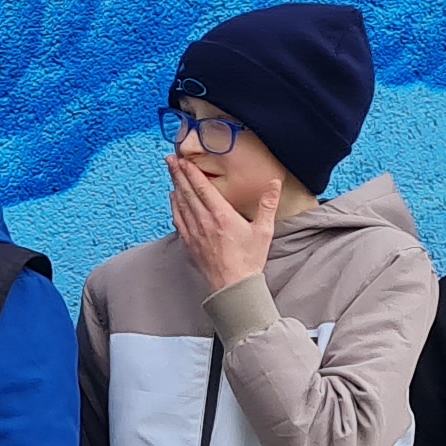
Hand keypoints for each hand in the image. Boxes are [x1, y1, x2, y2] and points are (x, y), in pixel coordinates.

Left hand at [168, 149, 275, 293]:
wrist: (233, 286)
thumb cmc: (249, 260)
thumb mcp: (264, 230)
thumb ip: (268, 204)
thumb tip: (274, 183)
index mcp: (222, 216)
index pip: (203, 189)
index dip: (192, 173)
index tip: (184, 160)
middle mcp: (205, 222)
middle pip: (188, 193)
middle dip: (178, 174)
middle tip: (170, 159)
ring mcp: (195, 233)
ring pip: (181, 205)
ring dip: (175, 187)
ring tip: (171, 172)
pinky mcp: (190, 243)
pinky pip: (178, 220)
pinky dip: (175, 207)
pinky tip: (173, 199)